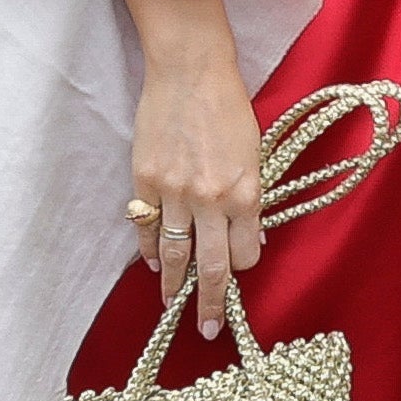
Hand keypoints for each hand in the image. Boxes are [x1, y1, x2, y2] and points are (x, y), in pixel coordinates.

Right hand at [129, 24, 267, 336]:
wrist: (190, 70)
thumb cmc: (229, 107)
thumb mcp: (255, 154)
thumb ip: (250, 199)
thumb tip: (246, 238)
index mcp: (245, 192)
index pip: (244, 253)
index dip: (242, 264)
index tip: (237, 267)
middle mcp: (210, 199)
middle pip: (210, 268)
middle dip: (209, 304)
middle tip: (206, 329)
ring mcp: (174, 191)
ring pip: (173, 254)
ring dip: (173, 285)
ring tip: (171, 305)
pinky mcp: (145, 180)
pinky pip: (145, 227)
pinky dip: (148, 249)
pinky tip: (152, 263)